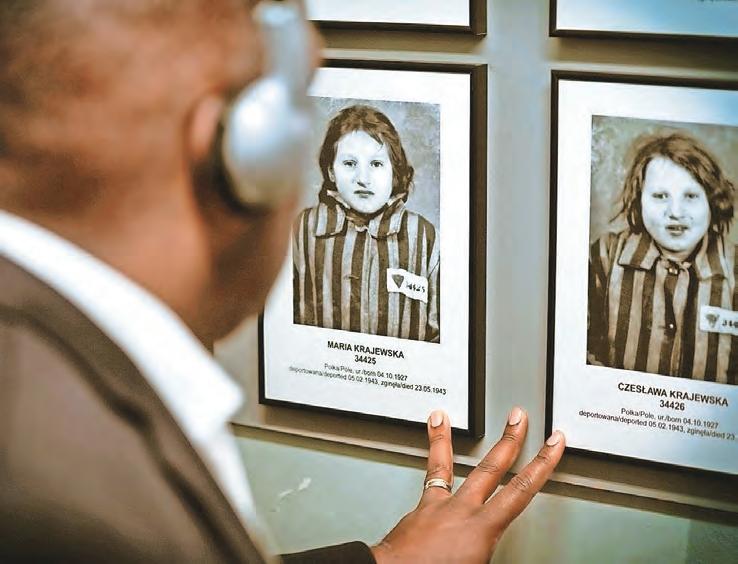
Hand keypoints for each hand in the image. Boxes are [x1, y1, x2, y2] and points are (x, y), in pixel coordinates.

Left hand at [370, 408, 563, 562]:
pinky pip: (425, 483)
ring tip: (441, 416)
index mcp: (481, 529)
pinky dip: (424, 470)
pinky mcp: (417, 512)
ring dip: (445, 439)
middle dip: (509, 441)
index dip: (542, 464)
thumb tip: (490, 550)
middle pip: (491, 469)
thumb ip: (489, 552)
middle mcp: (460, 511)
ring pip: (445, 466)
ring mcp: (436, 507)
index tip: (553, 443)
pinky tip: (423, 459)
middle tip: (517, 417)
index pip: (521, 490)